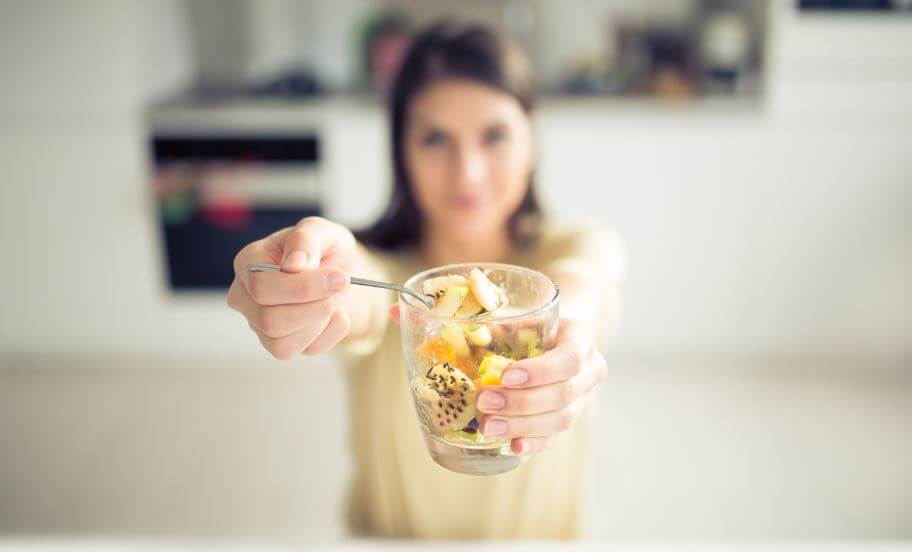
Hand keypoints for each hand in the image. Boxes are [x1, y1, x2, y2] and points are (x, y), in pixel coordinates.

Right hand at [227, 217, 356, 358]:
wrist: (340, 273)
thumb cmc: (323, 248)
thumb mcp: (321, 231)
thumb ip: (306, 239)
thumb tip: (292, 265)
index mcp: (248, 263)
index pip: (262, 287)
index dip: (304, 287)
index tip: (340, 276)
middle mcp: (245, 298)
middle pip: (269, 320)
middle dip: (315, 307)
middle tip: (342, 286)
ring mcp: (259, 325)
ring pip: (282, 345)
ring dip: (320, 321)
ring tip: (335, 297)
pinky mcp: (281, 344)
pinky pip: (304, 351)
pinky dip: (329, 334)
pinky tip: (336, 314)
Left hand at [475, 319, 605, 454]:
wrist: (554, 339)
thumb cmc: (533, 325)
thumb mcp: (525, 317)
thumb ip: (505, 327)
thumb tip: (474, 338)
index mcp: (582, 337)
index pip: (569, 359)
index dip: (539, 372)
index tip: (505, 376)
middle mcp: (591, 370)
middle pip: (563, 394)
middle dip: (521, 402)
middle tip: (485, 402)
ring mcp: (585, 398)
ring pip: (561, 420)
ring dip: (521, 425)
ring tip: (488, 425)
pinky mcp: (573, 419)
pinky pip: (556, 437)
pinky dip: (533, 443)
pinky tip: (512, 446)